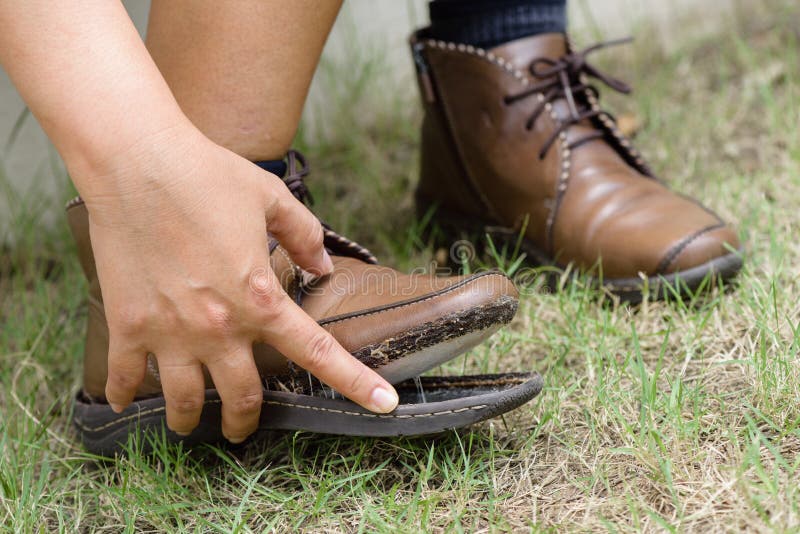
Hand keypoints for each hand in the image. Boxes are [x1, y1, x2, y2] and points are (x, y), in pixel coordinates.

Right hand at [83, 126, 398, 442]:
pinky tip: (123, 401)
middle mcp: (220, 327)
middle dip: (246, 421)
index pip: (317, 354)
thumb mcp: (271, 198)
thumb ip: (304, 236)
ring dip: (190, 420)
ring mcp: (171, 332)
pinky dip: (122, 394)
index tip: (383, 405)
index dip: (355, 383)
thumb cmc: (207, 174)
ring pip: (185, 402)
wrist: (137, 162)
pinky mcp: (128, 325)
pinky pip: (124, 377)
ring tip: (190, 423)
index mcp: (261, 298)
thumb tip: (322, 266)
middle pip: (243, 397)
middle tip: (244, 426)